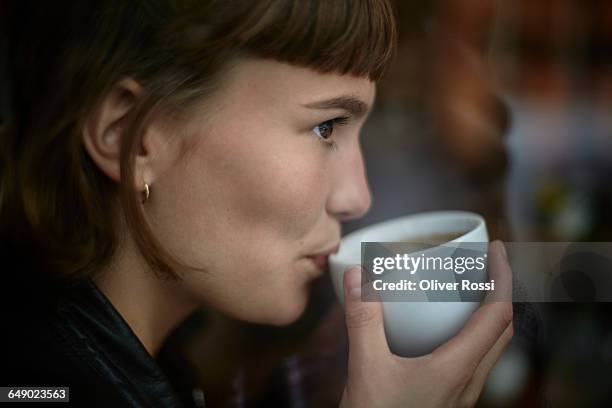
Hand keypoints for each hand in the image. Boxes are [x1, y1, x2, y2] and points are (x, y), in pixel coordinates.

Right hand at [339, 240, 512, 407]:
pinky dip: (472, 333)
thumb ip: (363, 320)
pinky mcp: (449, 397)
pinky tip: (443, 329)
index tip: (498, 249)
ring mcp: (461, 392)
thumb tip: (359, 276)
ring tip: (469, 290)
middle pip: (503, 329)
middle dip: (501, 290)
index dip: (503, 277)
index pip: (497, 315)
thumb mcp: (366, 367)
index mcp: (457, 368)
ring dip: (490, 313)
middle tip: (485, 264)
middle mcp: (468, 381)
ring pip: (492, 346)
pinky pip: (475, 359)